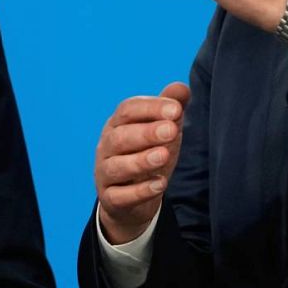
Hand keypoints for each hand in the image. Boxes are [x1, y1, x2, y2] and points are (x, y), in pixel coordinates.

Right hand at [95, 82, 190, 244]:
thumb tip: (182, 87)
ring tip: (164, 156)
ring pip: (117, 166)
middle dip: (146, 132)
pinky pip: (120, 196)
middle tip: (171, 130)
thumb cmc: (146, 154)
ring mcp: (105, 173)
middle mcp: (107, 146)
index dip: (151, 108)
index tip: (176, 109)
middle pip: (120, 136)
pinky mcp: (111, 199)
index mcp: (117, 124)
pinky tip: (159, 184)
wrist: (131, 198)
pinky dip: (139, 191)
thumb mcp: (161, 131)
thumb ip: (170, 109)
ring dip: (140, 160)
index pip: (128, 110)